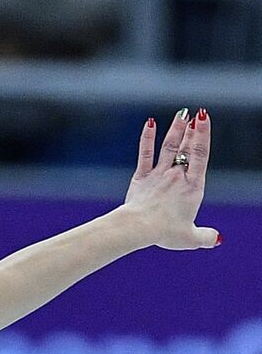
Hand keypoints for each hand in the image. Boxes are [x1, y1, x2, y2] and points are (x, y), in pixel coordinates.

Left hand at [122, 108, 220, 250]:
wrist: (138, 228)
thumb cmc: (165, 232)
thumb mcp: (190, 238)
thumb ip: (205, 237)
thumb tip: (215, 239)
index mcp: (193, 186)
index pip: (201, 154)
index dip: (203, 135)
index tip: (204, 119)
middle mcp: (177, 176)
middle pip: (187, 148)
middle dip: (193, 130)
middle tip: (197, 114)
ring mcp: (159, 174)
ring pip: (169, 147)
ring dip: (175, 129)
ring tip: (182, 114)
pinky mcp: (141, 177)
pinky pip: (145, 154)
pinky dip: (147, 138)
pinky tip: (149, 123)